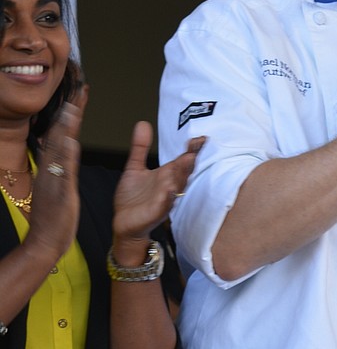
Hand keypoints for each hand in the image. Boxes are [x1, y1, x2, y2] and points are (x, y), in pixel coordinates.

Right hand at [26, 99, 85, 261]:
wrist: (44, 241)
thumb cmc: (53, 217)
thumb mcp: (58, 186)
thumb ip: (60, 167)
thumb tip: (63, 148)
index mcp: (52, 168)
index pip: (61, 135)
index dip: (70, 115)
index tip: (79, 96)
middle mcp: (50, 170)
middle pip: (59, 135)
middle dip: (69, 113)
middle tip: (78, 90)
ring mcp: (52, 180)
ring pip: (58, 149)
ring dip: (65, 127)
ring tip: (73, 106)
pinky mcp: (58, 192)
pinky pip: (62, 171)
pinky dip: (65, 155)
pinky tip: (70, 141)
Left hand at [112, 121, 203, 262]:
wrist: (125, 224)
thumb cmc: (133, 199)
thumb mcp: (135, 168)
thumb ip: (140, 148)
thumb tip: (143, 124)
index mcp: (167, 175)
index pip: (183, 160)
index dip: (192, 150)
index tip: (200, 138)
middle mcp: (169, 186)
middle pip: (183, 172)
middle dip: (188, 161)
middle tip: (193, 150)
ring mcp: (165, 200)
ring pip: (176, 186)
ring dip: (180, 176)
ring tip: (183, 163)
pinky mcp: (156, 212)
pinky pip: (164, 204)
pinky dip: (167, 197)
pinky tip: (169, 189)